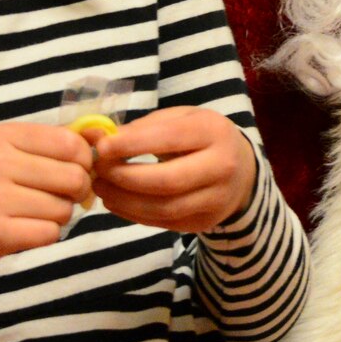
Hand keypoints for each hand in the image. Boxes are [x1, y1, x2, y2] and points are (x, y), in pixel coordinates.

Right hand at [0, 121, 92, 286]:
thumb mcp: (5, 154)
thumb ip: (50, 145)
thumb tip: (102, 136)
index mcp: (2, 136)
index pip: (71, 143)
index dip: (84, 162)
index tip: (74, 172)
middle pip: (74, 177)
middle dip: (76, 193)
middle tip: (58, 198)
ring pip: (64, 208)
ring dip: (58, 217)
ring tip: (32, 215)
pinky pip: (50, 233)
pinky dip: (45, 235)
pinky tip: (23, 231)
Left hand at [86, 107, 255, 232]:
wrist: (242, 171)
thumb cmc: (201, 137)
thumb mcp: (181, 119)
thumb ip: (144, 127)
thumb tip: (100, 138)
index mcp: (214, 131)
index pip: (170, 138)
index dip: (132, 144)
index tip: (101, 147)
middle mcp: (221, 167)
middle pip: (168, 180)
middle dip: (126, 177)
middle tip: (99, 171)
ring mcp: (216, 199)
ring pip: (165, 208)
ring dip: (126, 201)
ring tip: (102, 188)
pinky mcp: (203, 222)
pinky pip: (164, 222)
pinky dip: (134, 215)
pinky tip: (116, 202)